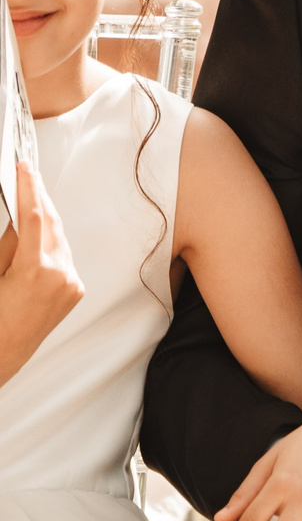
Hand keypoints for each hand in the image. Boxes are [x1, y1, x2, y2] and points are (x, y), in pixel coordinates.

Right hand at [0, 161, 81, 386]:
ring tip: (31, 201)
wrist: (5, 352)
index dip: (29, 189)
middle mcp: (61, 275)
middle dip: (40, 199)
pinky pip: (63, 258)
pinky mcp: (76, 290)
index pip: (35, 217)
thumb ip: (10, 244)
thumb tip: (20, 218)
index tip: (25, 168)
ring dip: (46, 221)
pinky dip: (51, 245)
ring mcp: (72, 283)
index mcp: (36, 270)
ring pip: (59, 240)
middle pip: (52, 224)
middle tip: (29, 175)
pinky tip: (38, 238)